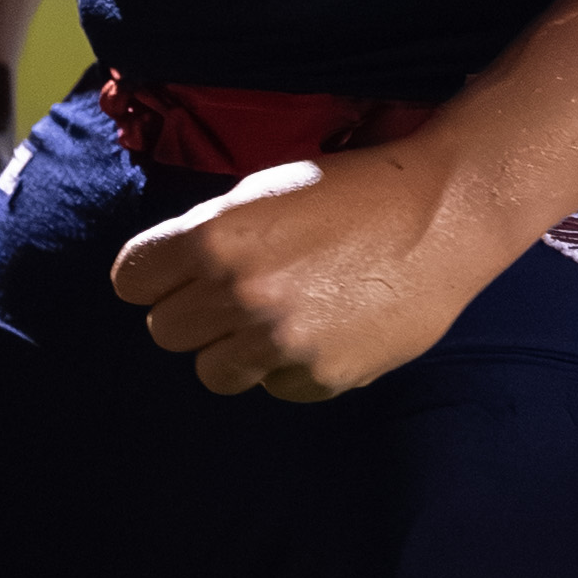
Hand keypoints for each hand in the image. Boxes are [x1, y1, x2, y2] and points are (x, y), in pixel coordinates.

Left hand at [110, 140, 499, 402]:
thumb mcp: (267, 190)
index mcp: (216, 239)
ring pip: (212, 372)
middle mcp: (241, 295)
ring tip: (273, 318)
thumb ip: (210, 234)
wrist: (445, 214)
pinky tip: (322, 330)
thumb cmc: (356, 190)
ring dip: (232, 349)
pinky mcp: (323, 376)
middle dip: (192, 312)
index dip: (152, 276)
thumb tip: (171, 273)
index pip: (132, 280)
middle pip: (165, 331)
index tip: (171, 274)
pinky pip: (275, 387)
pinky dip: (288, 367)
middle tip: (232, 293)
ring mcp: (282, 342)